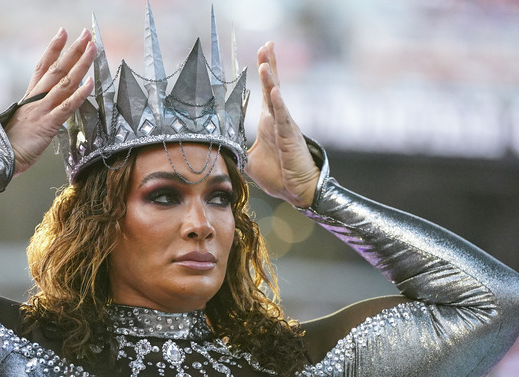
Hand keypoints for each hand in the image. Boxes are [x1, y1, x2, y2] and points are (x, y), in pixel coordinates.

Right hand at [6, 28, 95, 176]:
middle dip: (73, 50)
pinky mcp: (48, 124)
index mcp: (30, 96)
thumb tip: (50, 105)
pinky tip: (90, 82)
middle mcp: (36, 98)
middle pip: (57, 68)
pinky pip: (67, 106)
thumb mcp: (24, 121)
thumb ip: (36, 109)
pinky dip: (79, 93)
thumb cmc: (11, 144)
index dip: (53, 48)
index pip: (42, 66)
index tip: (63, 32)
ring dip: (80, 64)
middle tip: (86, 34)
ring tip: (92, 49)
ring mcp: (42, 110)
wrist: (0, 159)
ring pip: (64, 82)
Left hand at [245, 42, 320, 207]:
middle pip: (273, 86)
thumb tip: (222, 147)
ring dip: (271, 79)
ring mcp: (284, 126)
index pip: (266, 91)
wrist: (296, 191)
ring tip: (265, 60)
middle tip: (267, 44)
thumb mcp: (251, 160)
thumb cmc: (278, 174)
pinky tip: (274, 90)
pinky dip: (279, 103)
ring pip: (277, 98)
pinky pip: (283, 117)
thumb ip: (238, 149)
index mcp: (268, 122)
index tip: (261, 53)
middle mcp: (277, 119)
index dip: (265, 72)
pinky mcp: (289, 137)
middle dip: (269, 64)